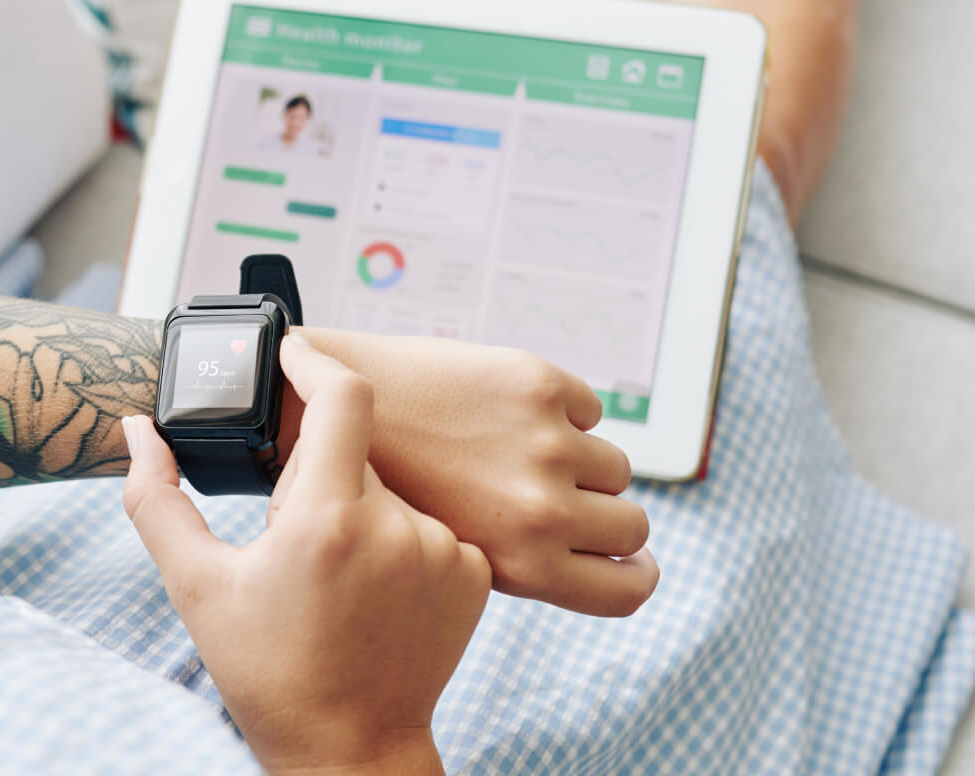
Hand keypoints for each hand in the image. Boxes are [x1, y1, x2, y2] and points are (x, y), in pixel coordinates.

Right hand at [122, 335, 489, 775]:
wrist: (349, 751)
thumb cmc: (267, 673)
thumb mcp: (196, 586)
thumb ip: (157, 499)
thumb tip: (137, 429)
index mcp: (326, 519)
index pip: (342, 396)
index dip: (314, 362)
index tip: (292, 353)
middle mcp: (397, 527)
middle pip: (356, 450)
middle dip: (320, 473)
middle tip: (291, 533)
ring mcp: (445, 550)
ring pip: (394, 489)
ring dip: (361, 508)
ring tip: (334, 577)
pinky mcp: (475, 574)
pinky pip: (432, 524)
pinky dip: (400, 540)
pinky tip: (374, 591)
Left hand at [287, 328, 657, 615]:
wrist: (339, 404)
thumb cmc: (387, 486)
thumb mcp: (452, 553)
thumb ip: (522, 559)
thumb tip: (594, 555)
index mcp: (523, 563)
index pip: (629, 588)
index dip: (635, 573)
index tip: (631, 559)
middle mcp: (543, 509)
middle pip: (632, 525)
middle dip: (607, 513)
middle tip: (568, 498)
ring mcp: (546, 445)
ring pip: (615, 464)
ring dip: (581, 460)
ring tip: (520, 453)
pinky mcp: (539, 386)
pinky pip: (588, 407)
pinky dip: (560, 410)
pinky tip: (504, 412)